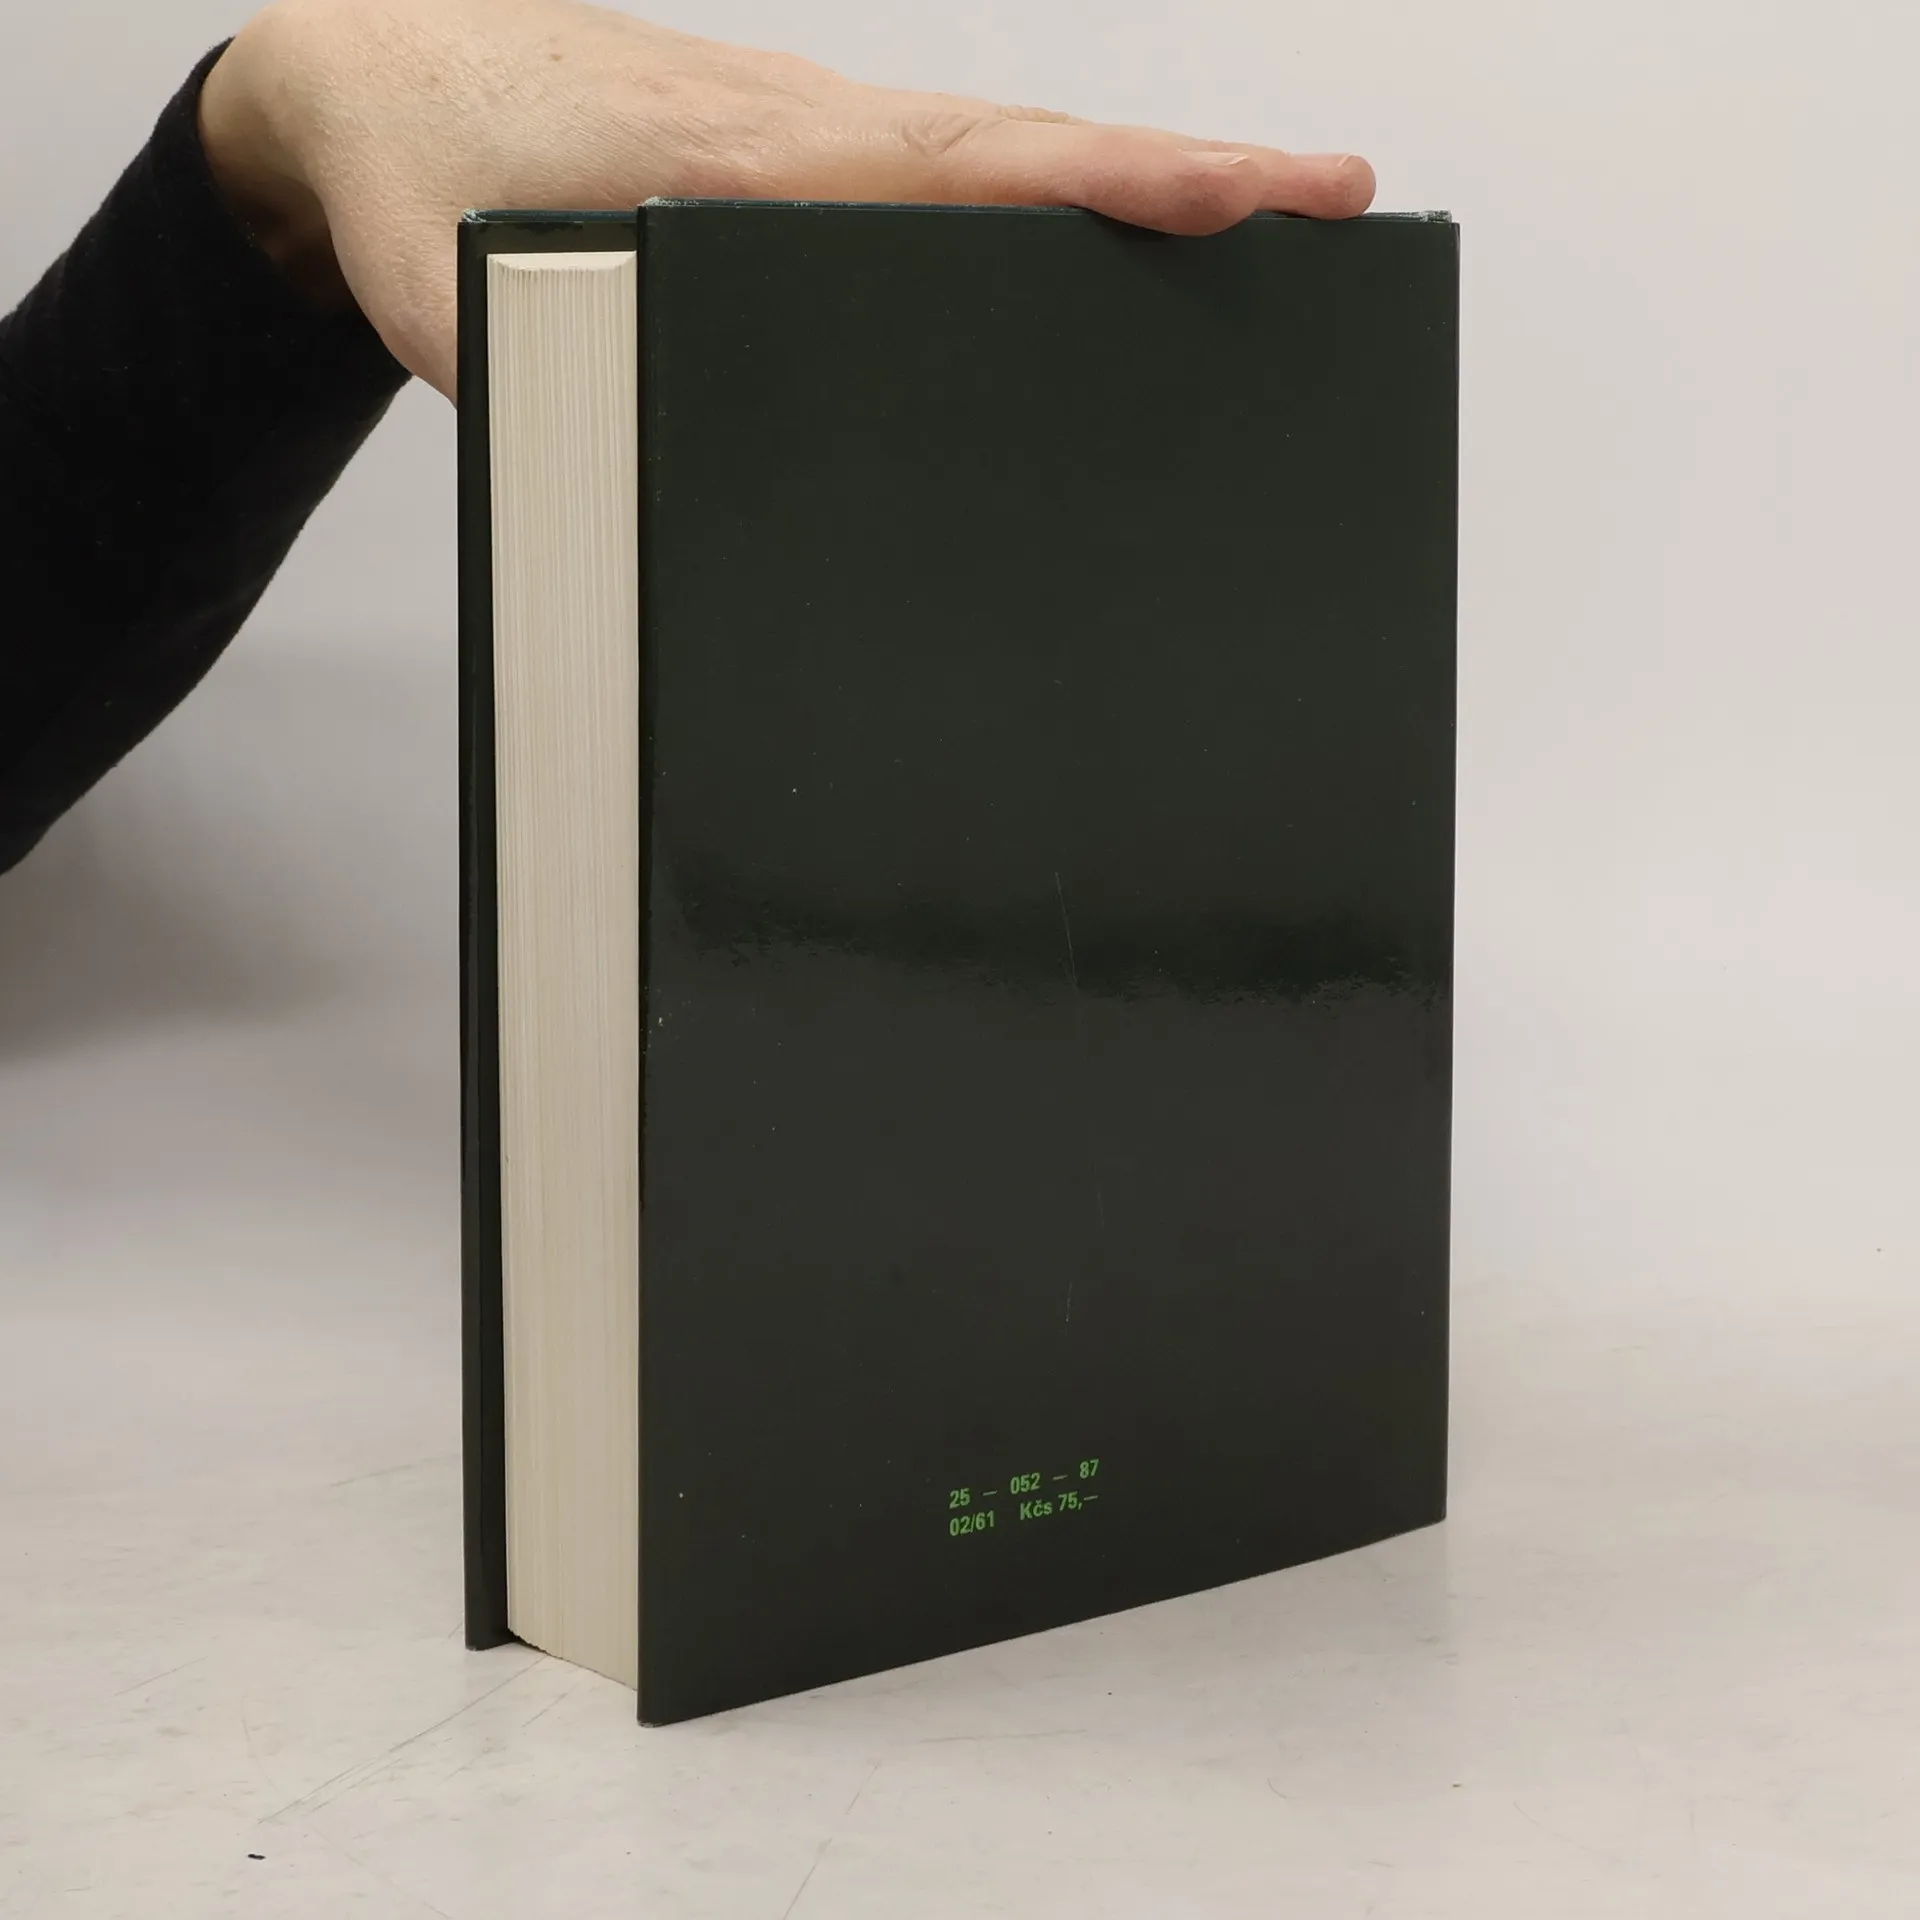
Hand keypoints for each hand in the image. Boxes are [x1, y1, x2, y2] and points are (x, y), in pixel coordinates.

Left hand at [200, 0, 1374, 398]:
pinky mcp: (802, 170)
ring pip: (1003, 160)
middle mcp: (808, 141)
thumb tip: (690, 482)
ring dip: (1138, 187)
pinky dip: (1048, 198)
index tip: (1236, 203)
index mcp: (749, 164)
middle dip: (1194, 176)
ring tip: (1276, 227)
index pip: (967, 172)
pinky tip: (1102, 241)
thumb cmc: (425, 187)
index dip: (1108, 188)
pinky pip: (946, 180)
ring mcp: (815, 147)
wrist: (374, 83)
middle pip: (1031, 153)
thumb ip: (588, 389)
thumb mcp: (485, 311)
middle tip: (1344, 199)